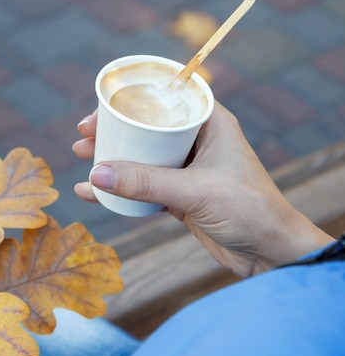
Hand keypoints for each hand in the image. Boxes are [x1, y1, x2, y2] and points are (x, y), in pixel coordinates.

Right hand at [73, 102, 332, 276]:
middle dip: (114, 132)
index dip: (130, 102)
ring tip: (83, 158)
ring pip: (142, 158)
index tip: (100, 110)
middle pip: (147, 128)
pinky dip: (121, 189)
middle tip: (84, 136)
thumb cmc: (248, 210)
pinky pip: (144, 187)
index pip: (165, 101)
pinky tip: (94, 193)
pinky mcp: (181, 196)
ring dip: (114, 159)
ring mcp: (188, 170)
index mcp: (210, 124)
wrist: (271, 254)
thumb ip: (145, 183)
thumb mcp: (194, 192)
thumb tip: (96, 174)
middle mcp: (198, 142)